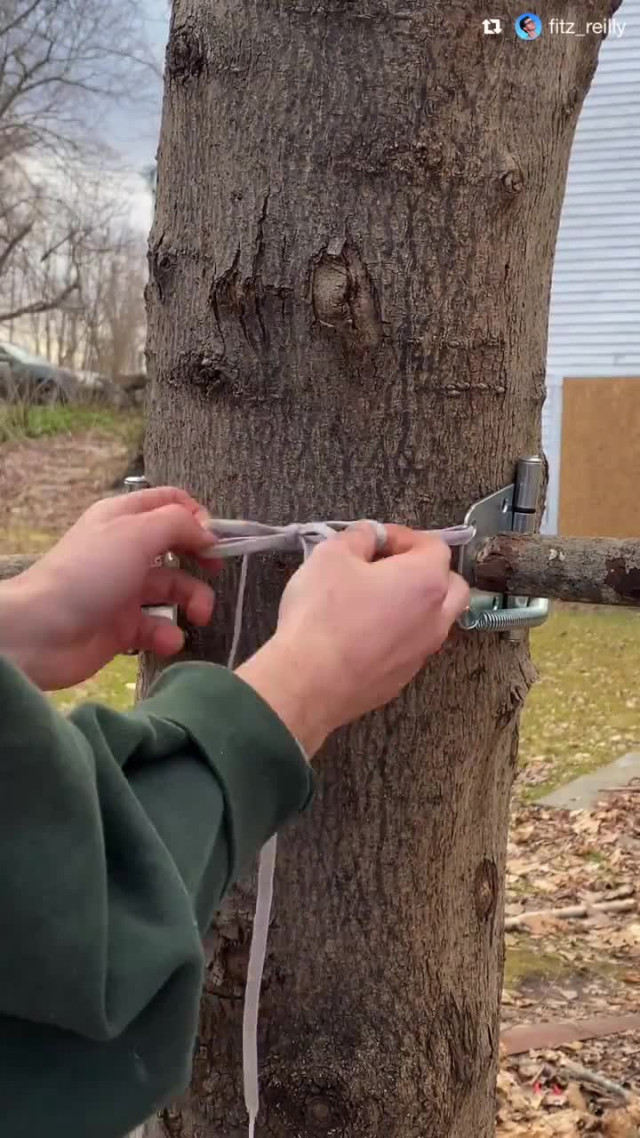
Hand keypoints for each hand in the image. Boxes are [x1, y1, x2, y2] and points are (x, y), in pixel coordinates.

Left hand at [0, 488, 217, 689]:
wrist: (41, 632)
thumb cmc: (90, 573)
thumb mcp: (136, 533)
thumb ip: (179, 523)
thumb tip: (207, 532)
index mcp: (124, 518)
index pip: (170, 503)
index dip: (197, 516)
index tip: (214, 538)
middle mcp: (125, 550)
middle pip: (176, 547)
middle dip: (200, 560)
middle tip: (214, 571)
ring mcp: (124, 590)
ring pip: (172, 589)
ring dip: (193, 600)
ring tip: (199, 615)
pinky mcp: (123, 627)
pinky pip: (157, 627)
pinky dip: (168, 634)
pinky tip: (167, 640)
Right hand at [236, 523, 468, 755]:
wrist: (308, 683)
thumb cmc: (323, 613)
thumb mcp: (331, 556)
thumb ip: (358, 537)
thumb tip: (369, 535)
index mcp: (426, 581)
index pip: (434, 546)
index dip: (404, 537)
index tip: (376, 540)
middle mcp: (436, 618)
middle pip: (450, 586)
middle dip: (424, 571)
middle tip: (387, 568)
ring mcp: (422, 653)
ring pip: (434, 620)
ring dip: (414, 604)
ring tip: (374, 601)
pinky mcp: (402, 679)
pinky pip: (411, 647)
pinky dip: (397, 634)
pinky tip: (362, 634)